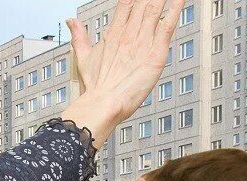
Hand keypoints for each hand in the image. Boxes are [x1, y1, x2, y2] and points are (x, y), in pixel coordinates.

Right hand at [62, 0, 183, 141]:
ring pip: (155, 9)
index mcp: (114, 34)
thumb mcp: (84, 58)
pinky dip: (175, 11)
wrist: (102, 104)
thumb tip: (71, 21)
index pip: (126, 3)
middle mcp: (128, 34)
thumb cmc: (95, 88)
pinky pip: (168, 26)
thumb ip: (79, 37)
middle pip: (142, 3)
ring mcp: (142, 42)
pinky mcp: (155, 54)